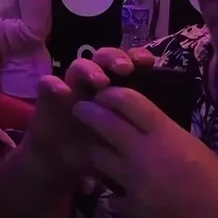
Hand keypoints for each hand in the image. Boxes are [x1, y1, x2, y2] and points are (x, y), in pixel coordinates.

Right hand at [26, 46, 154, 176]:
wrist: (62, 160)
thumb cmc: (97, 147)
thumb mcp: (123, 139)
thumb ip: (139, 128)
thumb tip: (169, 128)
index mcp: (114, 87)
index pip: (127, 62)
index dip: (137, 57)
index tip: (149, 62)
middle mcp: (92, 82)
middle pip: (103, 58)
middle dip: (114, 58)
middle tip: (125, 68)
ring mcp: (70, 87)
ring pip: (78, 66)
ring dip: (89, 69)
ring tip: (100, 80)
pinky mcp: (48, 97)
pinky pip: (47, 83)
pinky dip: (54, 84)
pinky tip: (62, 90)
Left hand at [73, 86, 217, 217]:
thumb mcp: (205, 156)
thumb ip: (176, 143)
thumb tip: (161, 138)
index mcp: (170, 136)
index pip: (128, 101)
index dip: (111, 94)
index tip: (103, 93)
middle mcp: (145, 155)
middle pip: (103, 123)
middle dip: (87, 113)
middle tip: (81, 110)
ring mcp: (134, 185)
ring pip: (98, 158)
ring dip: (97, 152)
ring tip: (99, 150)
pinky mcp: (131, 213)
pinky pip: (111, 194)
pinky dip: (114, 191)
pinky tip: (119, 192)